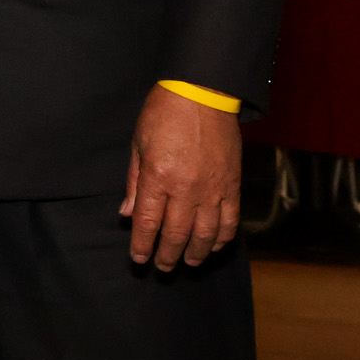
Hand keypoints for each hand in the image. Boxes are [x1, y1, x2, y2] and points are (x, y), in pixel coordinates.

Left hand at [119, 85, 241, 268]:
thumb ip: (135, 182)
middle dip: (167, 255)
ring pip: (206, 234)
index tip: (139, 258)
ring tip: (189, 262)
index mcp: (158, 177)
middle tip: (163, 267)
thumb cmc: (164, 112)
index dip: (143, 245)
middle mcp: (186, 189)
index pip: (148, 222)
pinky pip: (230, 219)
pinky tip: (216, 245)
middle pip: (176, 234)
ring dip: (197, 252)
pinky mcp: (232, 184)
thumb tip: (127, 213)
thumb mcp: (139, 143)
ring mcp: (213, 189)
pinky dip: (223, 237)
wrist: (203, 91)